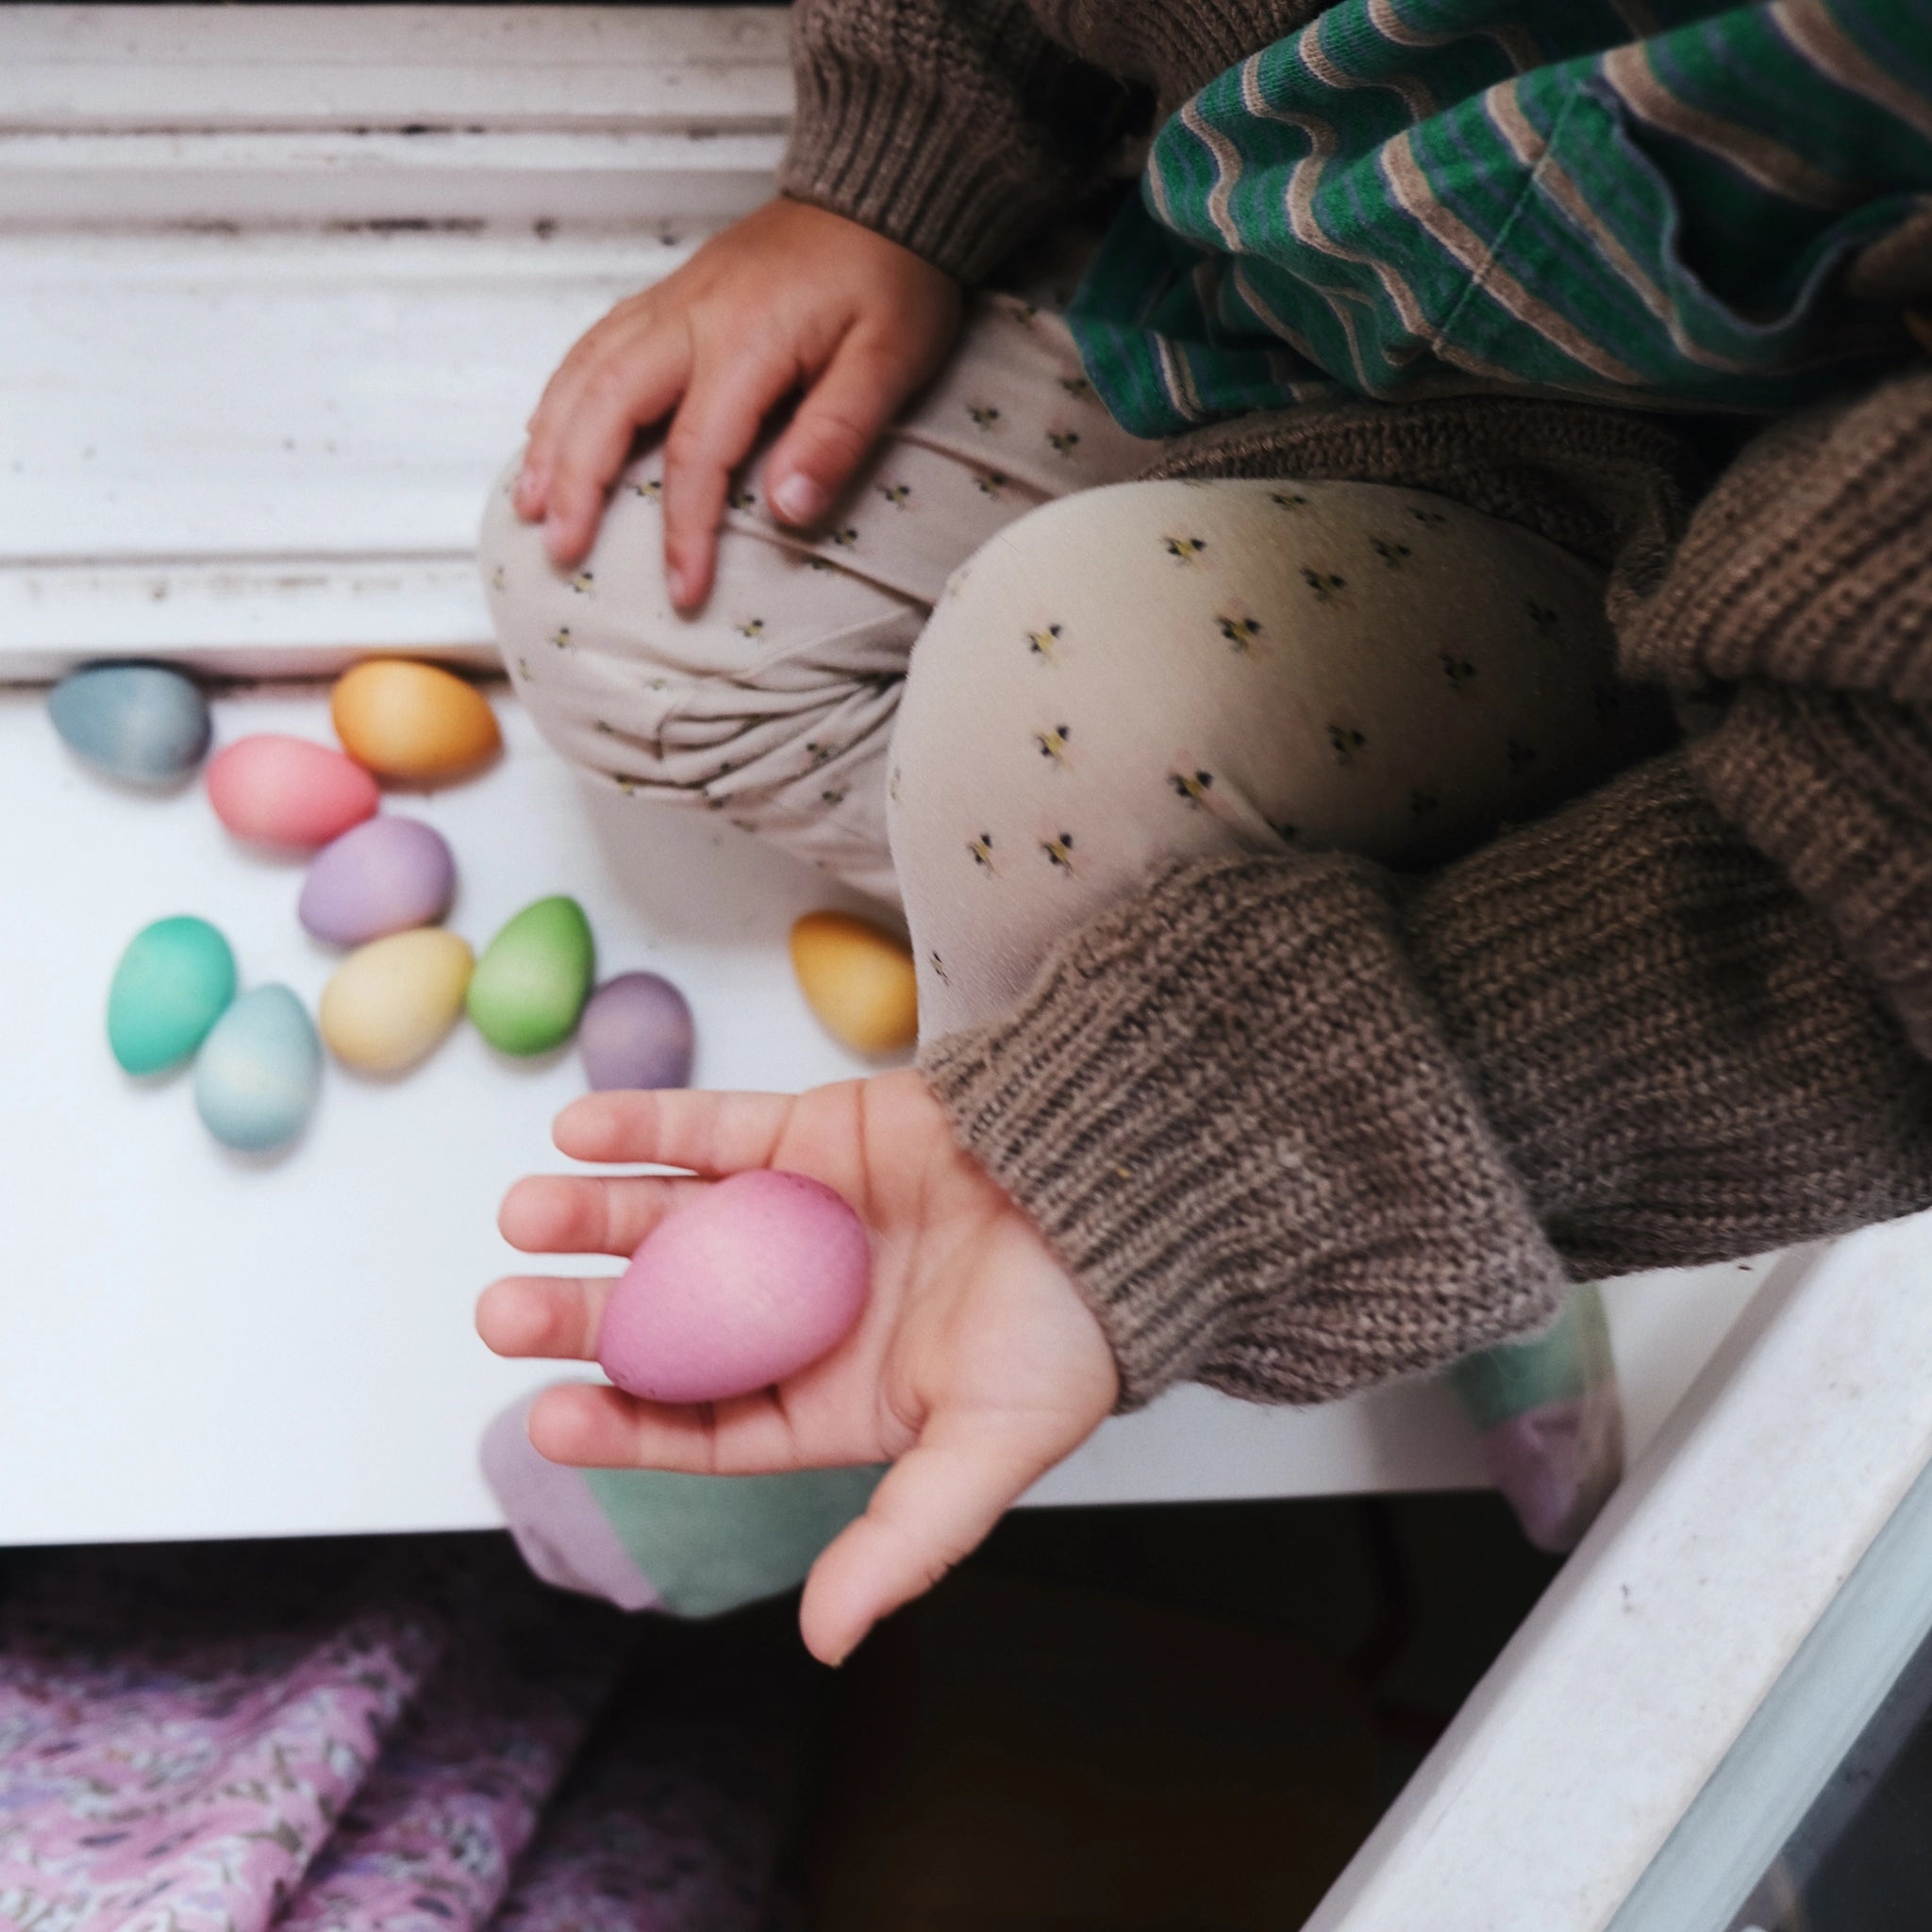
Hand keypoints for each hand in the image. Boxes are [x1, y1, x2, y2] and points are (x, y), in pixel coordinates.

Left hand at [476, 1071, 1117, 1664]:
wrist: (1127, 1187)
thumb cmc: (1071, 1327)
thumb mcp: (991, 1446)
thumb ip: (905, 1540)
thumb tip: (827, 1642)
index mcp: (833, 1399)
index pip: (705, 1423)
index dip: (625, 1421)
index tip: (549, 1411)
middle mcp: (802, 1311)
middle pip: (670, 1321)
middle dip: (586, 1316)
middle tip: (506, 1308)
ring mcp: (799, 1219)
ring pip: (675, 1221)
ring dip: (597, 1213)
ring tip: (529, 1212)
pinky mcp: (812, 1136)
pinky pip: (715, 1129)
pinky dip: (649, 1125)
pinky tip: (584, 1128)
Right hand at [513, 199, 961, 607]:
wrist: (880, 189)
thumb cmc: (893, 277)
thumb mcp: (890, 360)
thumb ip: (838, 434)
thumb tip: (786, 510)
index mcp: (746, 340)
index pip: (698, 452)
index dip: (686, 530)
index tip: (684, 591)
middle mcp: (691, 317)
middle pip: (608, 405)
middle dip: (576, 483)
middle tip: (559, 549)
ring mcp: (672, 301)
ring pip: (586, 371)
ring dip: (551, 440)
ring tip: (530, 504)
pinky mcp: (670, 295)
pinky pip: (595, 346)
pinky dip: (561, 394)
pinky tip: (547, 434)